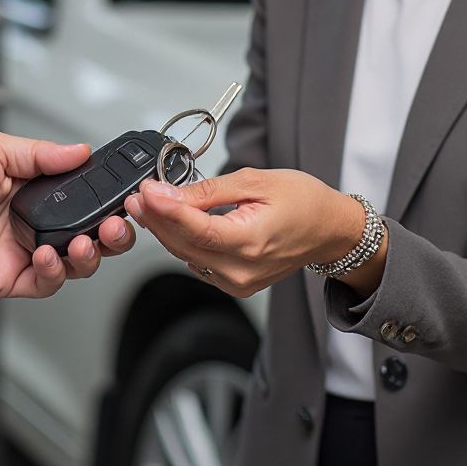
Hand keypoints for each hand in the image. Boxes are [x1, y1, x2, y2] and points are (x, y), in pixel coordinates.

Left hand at [0, 129, 135, 304]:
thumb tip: (79, 149)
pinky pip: (48, 282)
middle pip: (87, 228)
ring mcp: (21, 250)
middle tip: (114, 224)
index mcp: (26, 184)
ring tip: (84, 242)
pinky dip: (56, 272)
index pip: (79, 190)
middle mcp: (27, 217)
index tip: (119, 192)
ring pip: (76, 259)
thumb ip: (40, 152)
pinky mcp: (11, 278)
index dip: (102, 194)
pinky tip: (47, 257)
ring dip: (89, 252)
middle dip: (110, 229)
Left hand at [124, 168, 364, 296]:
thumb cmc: (303, 201)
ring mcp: (237, 282)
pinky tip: (171, 221)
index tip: (145, 191)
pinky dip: (182, 241)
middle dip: (156, 218)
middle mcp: (242, 270)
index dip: (164, 210)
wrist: (330, 230)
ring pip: (186, 255)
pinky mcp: (234, 284)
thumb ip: (209, 191)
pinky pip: (197, 262)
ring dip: (164, 230)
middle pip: (184, 245)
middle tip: (136, 195)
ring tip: (147, 204)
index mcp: (251, 241)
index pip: (195, 229)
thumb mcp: (255, 181)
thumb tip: (170, 193)